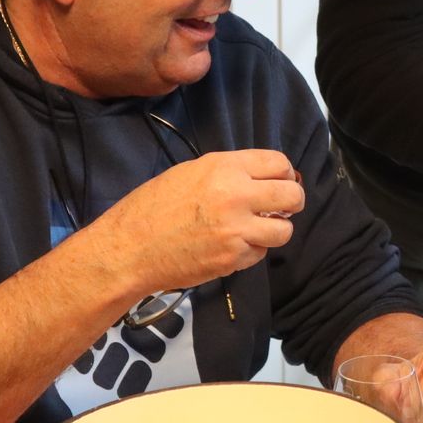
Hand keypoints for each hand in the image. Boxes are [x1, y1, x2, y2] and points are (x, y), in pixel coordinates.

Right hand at [88, 150, 304, 300]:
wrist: (130, 248)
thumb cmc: (153, 207)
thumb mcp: (190, 172)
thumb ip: (229, 172)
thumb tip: (263, 177)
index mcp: (224, 168)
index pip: (279, 163)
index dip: (284, 173)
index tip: (280, 181)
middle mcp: (235, 195)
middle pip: (292, 195)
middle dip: (292, 201)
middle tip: (281, 207)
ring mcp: (236, 230)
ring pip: (284, 230)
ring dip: (275, 230)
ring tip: (258, 229)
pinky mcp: (232, 258)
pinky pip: (260, 253)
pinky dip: (251, 250)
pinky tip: (231, 245)